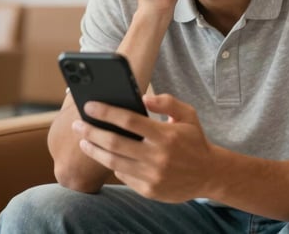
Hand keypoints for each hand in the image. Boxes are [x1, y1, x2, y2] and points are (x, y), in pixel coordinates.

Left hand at [72, 93, 219, 202]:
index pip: (129, 121)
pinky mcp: (149, 190)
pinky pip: (123, 176)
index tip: (89, 105)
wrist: (209, 174)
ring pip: (113, 162)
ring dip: (94, 150)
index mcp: (166, 135)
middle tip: (78, 125)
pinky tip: (106, 155)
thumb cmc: (194, 140)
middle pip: (115, 143)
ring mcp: (152, 176)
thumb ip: (167, 102)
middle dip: (91, 132)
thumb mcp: (188, 115)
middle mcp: (158, 157)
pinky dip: (112, 164)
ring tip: (84, 141)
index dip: (106, 112)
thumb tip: (143, 98)